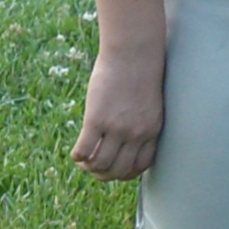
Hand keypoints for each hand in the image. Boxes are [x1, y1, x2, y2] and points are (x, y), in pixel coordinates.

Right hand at [71, 46, 163, 180]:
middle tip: (94, 167)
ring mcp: (117, 128)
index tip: (115, 169)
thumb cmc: (140, 74)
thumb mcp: (149, 104)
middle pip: (119, 170)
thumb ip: (141, 123)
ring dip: (88, 167)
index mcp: (152, 130)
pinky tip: (76, 152)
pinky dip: (78, 156)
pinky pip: (84, 150)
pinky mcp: (96, 120)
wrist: (133, 54)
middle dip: (104, 174)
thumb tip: (126, 140)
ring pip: (100, 164)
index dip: (126, 172)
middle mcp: (136, 133)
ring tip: (83, 160)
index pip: (140, 166)